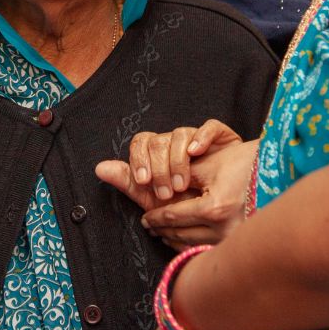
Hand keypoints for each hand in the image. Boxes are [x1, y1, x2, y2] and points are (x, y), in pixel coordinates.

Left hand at [96, 120, 240, 203]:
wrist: (229, 204)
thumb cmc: (190, 202)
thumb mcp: (157, 198)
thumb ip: (130, 182)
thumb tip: (99, 169)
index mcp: (158, 152)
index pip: (141, 142)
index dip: (139, 160)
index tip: (144, 182)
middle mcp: (177, 141)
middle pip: (160, 140)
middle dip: (160, 169)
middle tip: (165, 193)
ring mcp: (200, 137)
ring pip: (181, 133)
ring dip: (178, 161)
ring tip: (181, 185)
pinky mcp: (224, 136)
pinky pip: (211, 126)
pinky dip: (202, 136)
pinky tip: (196, 152)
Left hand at [141, 138, 259, 248]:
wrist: (283, 172)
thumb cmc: (247, 162)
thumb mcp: (210, 164)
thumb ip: (180, 176)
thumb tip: (155, 185)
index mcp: (214, 208)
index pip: (173, 216)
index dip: (155, 216)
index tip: (145, 217)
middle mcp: (225, 230)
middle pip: (181, 234)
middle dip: (162, 230)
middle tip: (150, 226)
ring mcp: (235, 240)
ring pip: (194, 245)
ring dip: (176, 240)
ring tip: (164, 233)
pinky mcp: (243, 245)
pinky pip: (209, 250)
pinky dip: (194, 246)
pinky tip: (186, 241)